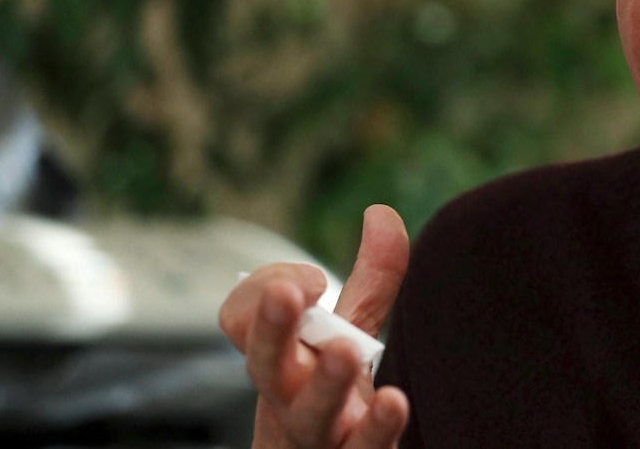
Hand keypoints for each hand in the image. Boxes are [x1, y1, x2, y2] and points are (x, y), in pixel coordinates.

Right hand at [219, 205, 411, 447]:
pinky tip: (394, 403)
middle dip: (273, 326)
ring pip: (310, 412)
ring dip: (325, 383)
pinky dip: (377, 430)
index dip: (265, 293)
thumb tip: (381, 212)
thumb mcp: (349, 333)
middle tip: (286, 292)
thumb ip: (370, 278)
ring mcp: (317, 433)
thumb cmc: (330, 395)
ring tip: (346, 353)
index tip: (309, 281)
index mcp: (278, 356)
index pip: (245, 320)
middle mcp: (287, 395)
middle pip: (267, 364)